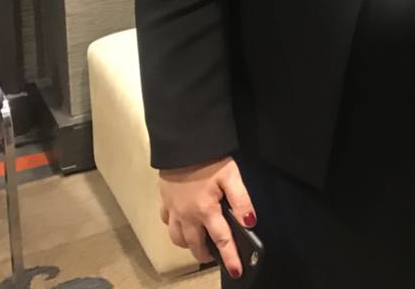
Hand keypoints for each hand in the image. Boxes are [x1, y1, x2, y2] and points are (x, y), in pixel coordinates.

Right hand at [157, 156, 254, 277]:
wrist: (182, 143)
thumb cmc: (209, 159)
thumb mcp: (231, 176)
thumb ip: (241, 200)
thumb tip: (249, 222)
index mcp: (206, 211)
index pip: (221, 240)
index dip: (230, 257)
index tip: (237, 271)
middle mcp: (187, 216)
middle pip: (195, 245)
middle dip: (205, 254)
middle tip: (214, 256)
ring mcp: (173, 210)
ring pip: (177, 238)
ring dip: (188, 244)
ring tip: (198, 242)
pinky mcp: (164, 201)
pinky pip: (167, 223)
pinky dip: (175, 228)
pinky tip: (182, 223)